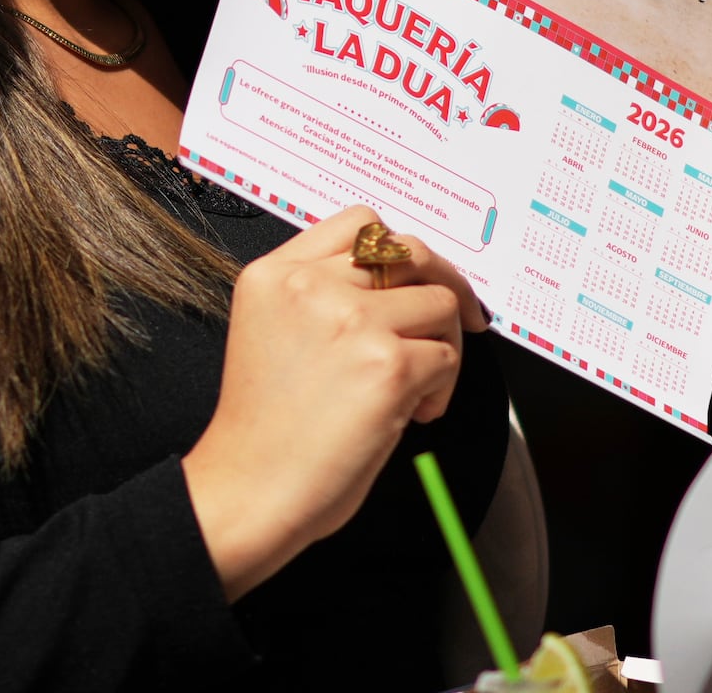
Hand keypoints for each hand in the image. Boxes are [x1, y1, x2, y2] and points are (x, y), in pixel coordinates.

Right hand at [182, 208, 485, 600]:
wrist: (250, 489)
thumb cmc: (265, 431)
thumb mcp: (273, 333)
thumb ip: (321, 297)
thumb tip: (402, 288)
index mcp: (275, 274)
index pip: (358, 223)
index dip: (398, 251)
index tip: (417, 278)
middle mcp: (311, 286)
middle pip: (408, 250)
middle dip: (444, 283)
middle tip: (461, 320)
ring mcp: (352, 320)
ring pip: (438, 304)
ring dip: (443, 345)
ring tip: (418, 390)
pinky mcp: (388, 365)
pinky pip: (446, 357)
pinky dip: (442, 389)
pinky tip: (412, 416)